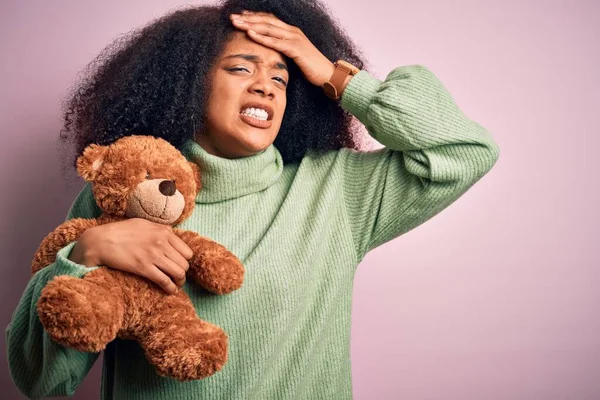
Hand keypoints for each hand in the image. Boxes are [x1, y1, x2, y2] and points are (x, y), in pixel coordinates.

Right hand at [69, 218, 193, 293]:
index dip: (184, 261)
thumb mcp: (143, 224)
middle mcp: (161, 242)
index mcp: (164, 231)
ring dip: (179, 282)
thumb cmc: (120, 231)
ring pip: (178, 273)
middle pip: (184, 264)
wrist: (100, 241)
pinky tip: (169, 290)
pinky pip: (164, 281)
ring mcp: (153, 255)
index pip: (187, 251)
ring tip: (175, 285)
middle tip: (177, 277)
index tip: (179, 265)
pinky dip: (170, 288)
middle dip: (182, 272)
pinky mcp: (143, 268)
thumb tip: (170, 234)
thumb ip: (159, 229)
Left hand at [229, 10, 343, 88]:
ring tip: (236, 23)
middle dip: (248, 18)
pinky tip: (250, 34)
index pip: (269, 19)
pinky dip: (262, 37)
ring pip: (269, 28)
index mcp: (291, 31)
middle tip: (232, 17)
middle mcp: (292, 31)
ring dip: (251, 24)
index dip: (254, 17)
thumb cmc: (312, 68)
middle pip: (266, 20)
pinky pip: (276, 42)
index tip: (240, 17)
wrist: (328, 75)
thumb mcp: (294, 56)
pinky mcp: (296, 49)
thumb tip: (270, 53)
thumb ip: (283, 50)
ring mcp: (295, 38)